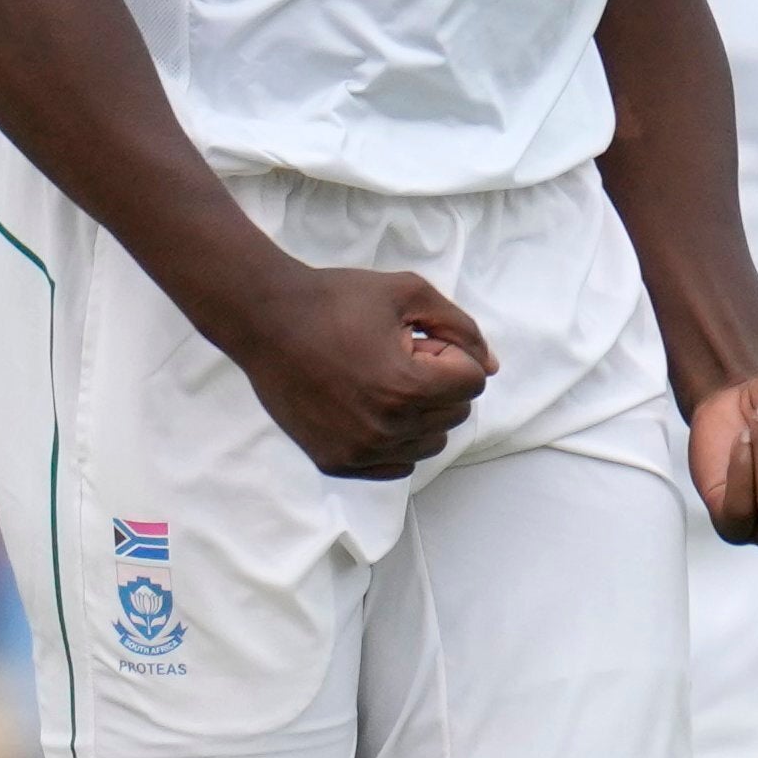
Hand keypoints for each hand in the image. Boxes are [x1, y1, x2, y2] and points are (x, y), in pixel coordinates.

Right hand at [222, 262, 491, 478]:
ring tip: (381, 380)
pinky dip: (395, 439)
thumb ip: (460, 327)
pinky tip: (368, 406)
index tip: (415, 340)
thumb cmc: (336, 300)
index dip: (449, 353)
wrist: (266, 320)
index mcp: (408, 386)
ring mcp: (359, 451)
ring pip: (430, 443)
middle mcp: (386, 428)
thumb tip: (491, 366)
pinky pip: (396, 464)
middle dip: (437, 382)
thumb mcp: (408, 294)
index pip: (473, 382)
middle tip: (395, 355)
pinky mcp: (336, 463)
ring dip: (420, 413)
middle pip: (455, 413)